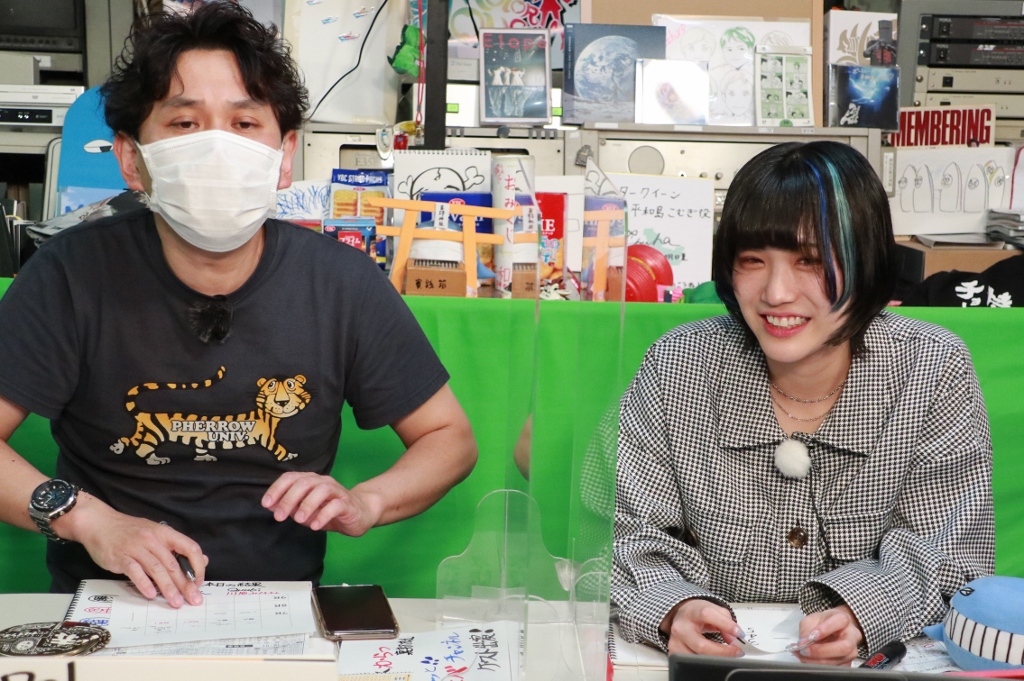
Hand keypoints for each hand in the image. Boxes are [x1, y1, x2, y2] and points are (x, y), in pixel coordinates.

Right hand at [55, 495, 206, 607]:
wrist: (99, 523)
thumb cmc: (129, 531)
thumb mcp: (156, 533)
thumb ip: (176, 547)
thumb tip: (201, 560)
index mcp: (165, 533)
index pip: (190, 547)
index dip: (197, 566)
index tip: (199, 581)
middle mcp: (153, 539)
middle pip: (173, 564)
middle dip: (185, 584)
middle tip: (193, 600)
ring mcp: (136, 548)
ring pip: (156, 569)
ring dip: (168, 587)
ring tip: (176, 602)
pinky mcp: (120, 556)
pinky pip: (134, 571)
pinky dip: (143, 583)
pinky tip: (150, 594)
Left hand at [262, 472, 382, 536]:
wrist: (360, 513)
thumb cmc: (330, 510)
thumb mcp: (306, 510)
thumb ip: (290, 506)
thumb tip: (270, 504)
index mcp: (311, 481)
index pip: (291, 478)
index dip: (277, 489)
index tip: (266, 504)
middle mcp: (323, 482)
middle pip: (304, 482)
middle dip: (289, 499)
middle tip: (279, 517)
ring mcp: (337, 492)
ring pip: (321, 490)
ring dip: (307, 504)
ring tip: (299, 520)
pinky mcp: (348, 504)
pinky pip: (336, 506)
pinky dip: (324, 514)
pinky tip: (316, 526)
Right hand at [660, 598, 744, 656]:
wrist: (681, 614)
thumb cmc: (697, 612)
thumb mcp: (714, 610)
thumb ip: (727, 621)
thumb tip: (733, 639)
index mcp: (691, 612)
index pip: (707, 615)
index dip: (725, 624)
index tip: (738, 633)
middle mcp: (681, 627)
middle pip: (702, 645)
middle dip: (723, 652)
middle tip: (736, 652)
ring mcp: (676, 641)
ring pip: (697, 658)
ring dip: (714, 658)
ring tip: (724, 654)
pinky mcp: (674, 651)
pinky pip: (691, 662)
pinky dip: (704, 661)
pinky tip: (710, 656)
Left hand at [791, 605, 863, 665]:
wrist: (831, 628)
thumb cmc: (822, 623)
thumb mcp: (811, 620)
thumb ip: (806, 630)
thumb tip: (802, 644)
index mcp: (843, 619)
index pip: (840, 621)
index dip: (825, 629)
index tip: (811, 636)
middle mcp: (852, 635)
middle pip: (844, 646)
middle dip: (822, 651)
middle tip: (805, 650)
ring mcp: (852, 650)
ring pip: (840, 659)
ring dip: (819, 660)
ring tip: (804, 656)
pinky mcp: (848, 662)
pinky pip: (836, 667)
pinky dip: (821, 666)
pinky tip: (809, 661)